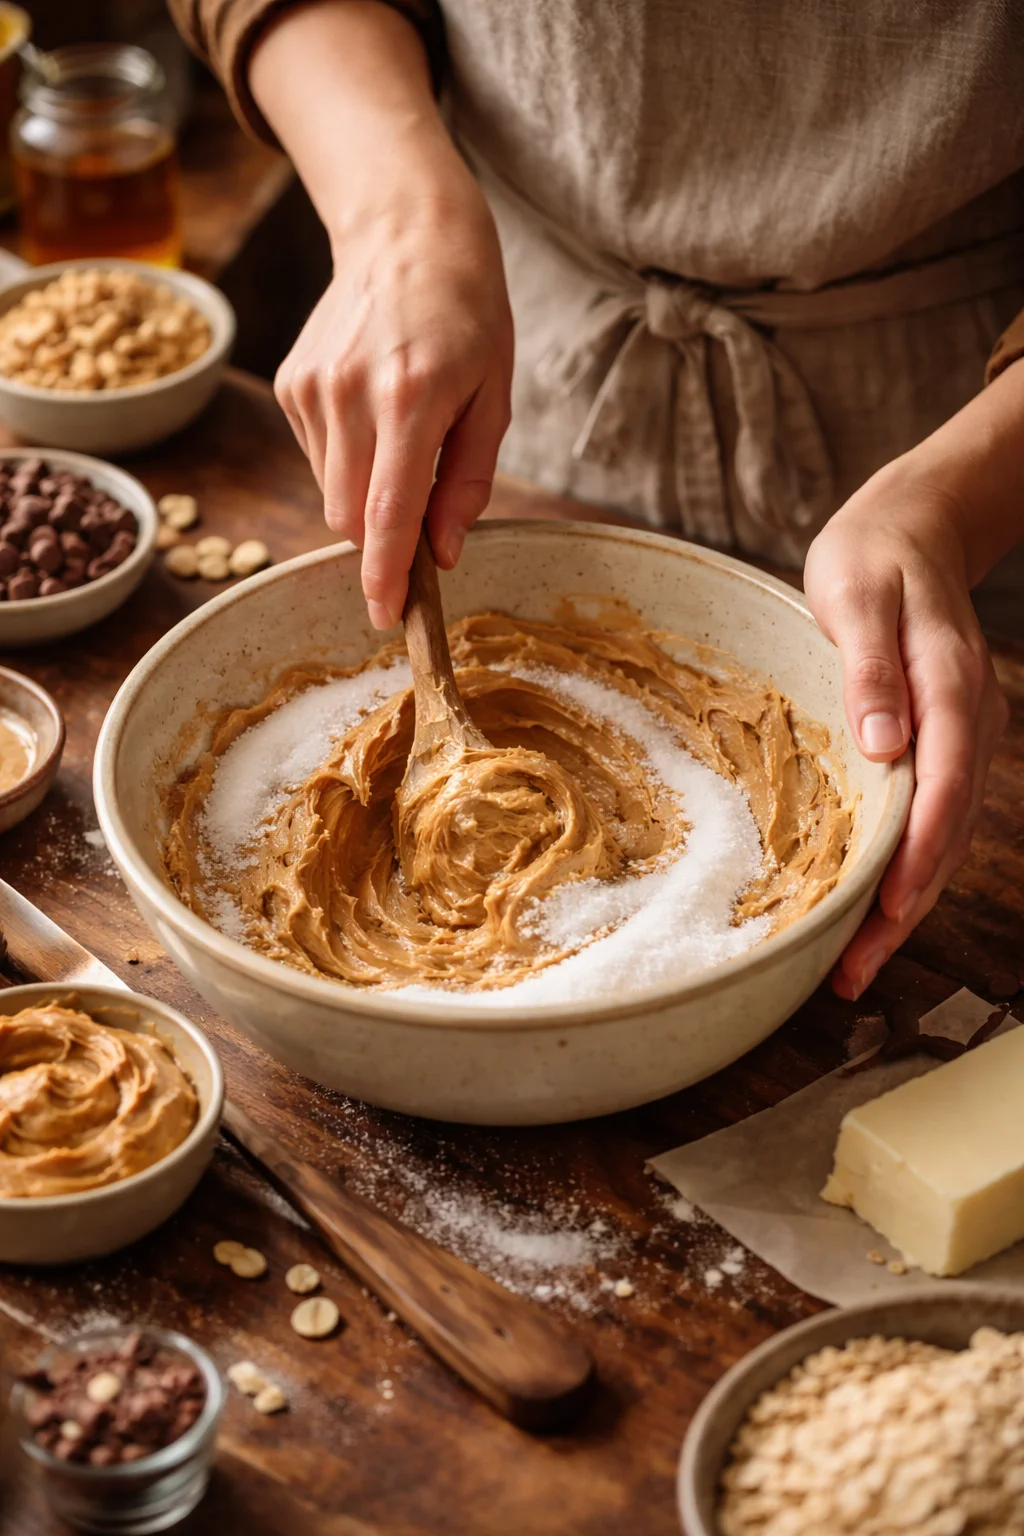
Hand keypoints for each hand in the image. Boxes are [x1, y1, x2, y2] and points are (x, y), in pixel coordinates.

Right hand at [275, 187, 512, 627]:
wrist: (407, 233)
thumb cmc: (468, 317)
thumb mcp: (495, 399)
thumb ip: (468, 482)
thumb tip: (441, 554)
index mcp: (410, 399)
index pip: (385, 514)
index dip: (384, 577)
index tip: (386, 618)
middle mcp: (350, 394)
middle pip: (349, 518)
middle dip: (380, 541)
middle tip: (419, 526)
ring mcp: (312, 389)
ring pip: (330, 493)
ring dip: (366, 497)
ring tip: (403, 438)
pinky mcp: (292, 385)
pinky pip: (318, 459)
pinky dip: (348, 462)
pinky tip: (373, 416)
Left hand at [804, 457, 1007, 999]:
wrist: (914, 526)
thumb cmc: (872, 556)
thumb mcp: (856, 595)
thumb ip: (871, 668)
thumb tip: (884, 746)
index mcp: (947, 683)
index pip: (945, 782)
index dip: (919, 852)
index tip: (886, 909)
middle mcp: (967, 717)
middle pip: (947, 827)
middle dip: (906, 904)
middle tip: (854, 971)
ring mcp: (962, 732)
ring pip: (943, 832)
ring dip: (905, 899)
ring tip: (855, 963)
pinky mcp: (944, 740)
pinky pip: (933, 814)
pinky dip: (905, 864)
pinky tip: (871, 902)